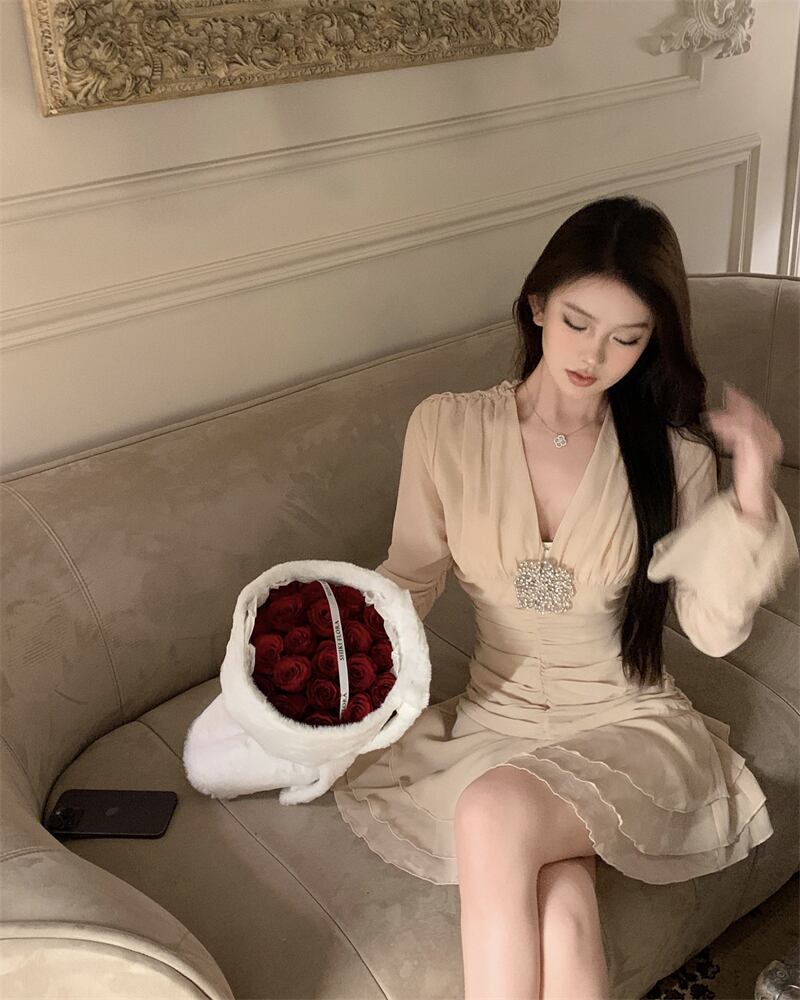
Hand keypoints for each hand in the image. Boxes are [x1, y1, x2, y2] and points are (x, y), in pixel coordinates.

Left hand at [702, 383, 782, 520]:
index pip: (756, 413)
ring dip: (726, 417)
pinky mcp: (757, 451)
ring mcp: (767, 444)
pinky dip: (727, 427)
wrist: (754, 499)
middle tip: (723, 394)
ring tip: (711, 416)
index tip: (730, 392)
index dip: (742, 401)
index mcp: (770, 437)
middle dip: (735, 404)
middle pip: (752, 414)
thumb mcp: (742, 452)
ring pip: (745, 421)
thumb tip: (723, 422)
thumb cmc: (749, 478)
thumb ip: (737, 437)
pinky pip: (742, 432)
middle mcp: (772, 438)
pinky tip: (716, 427)